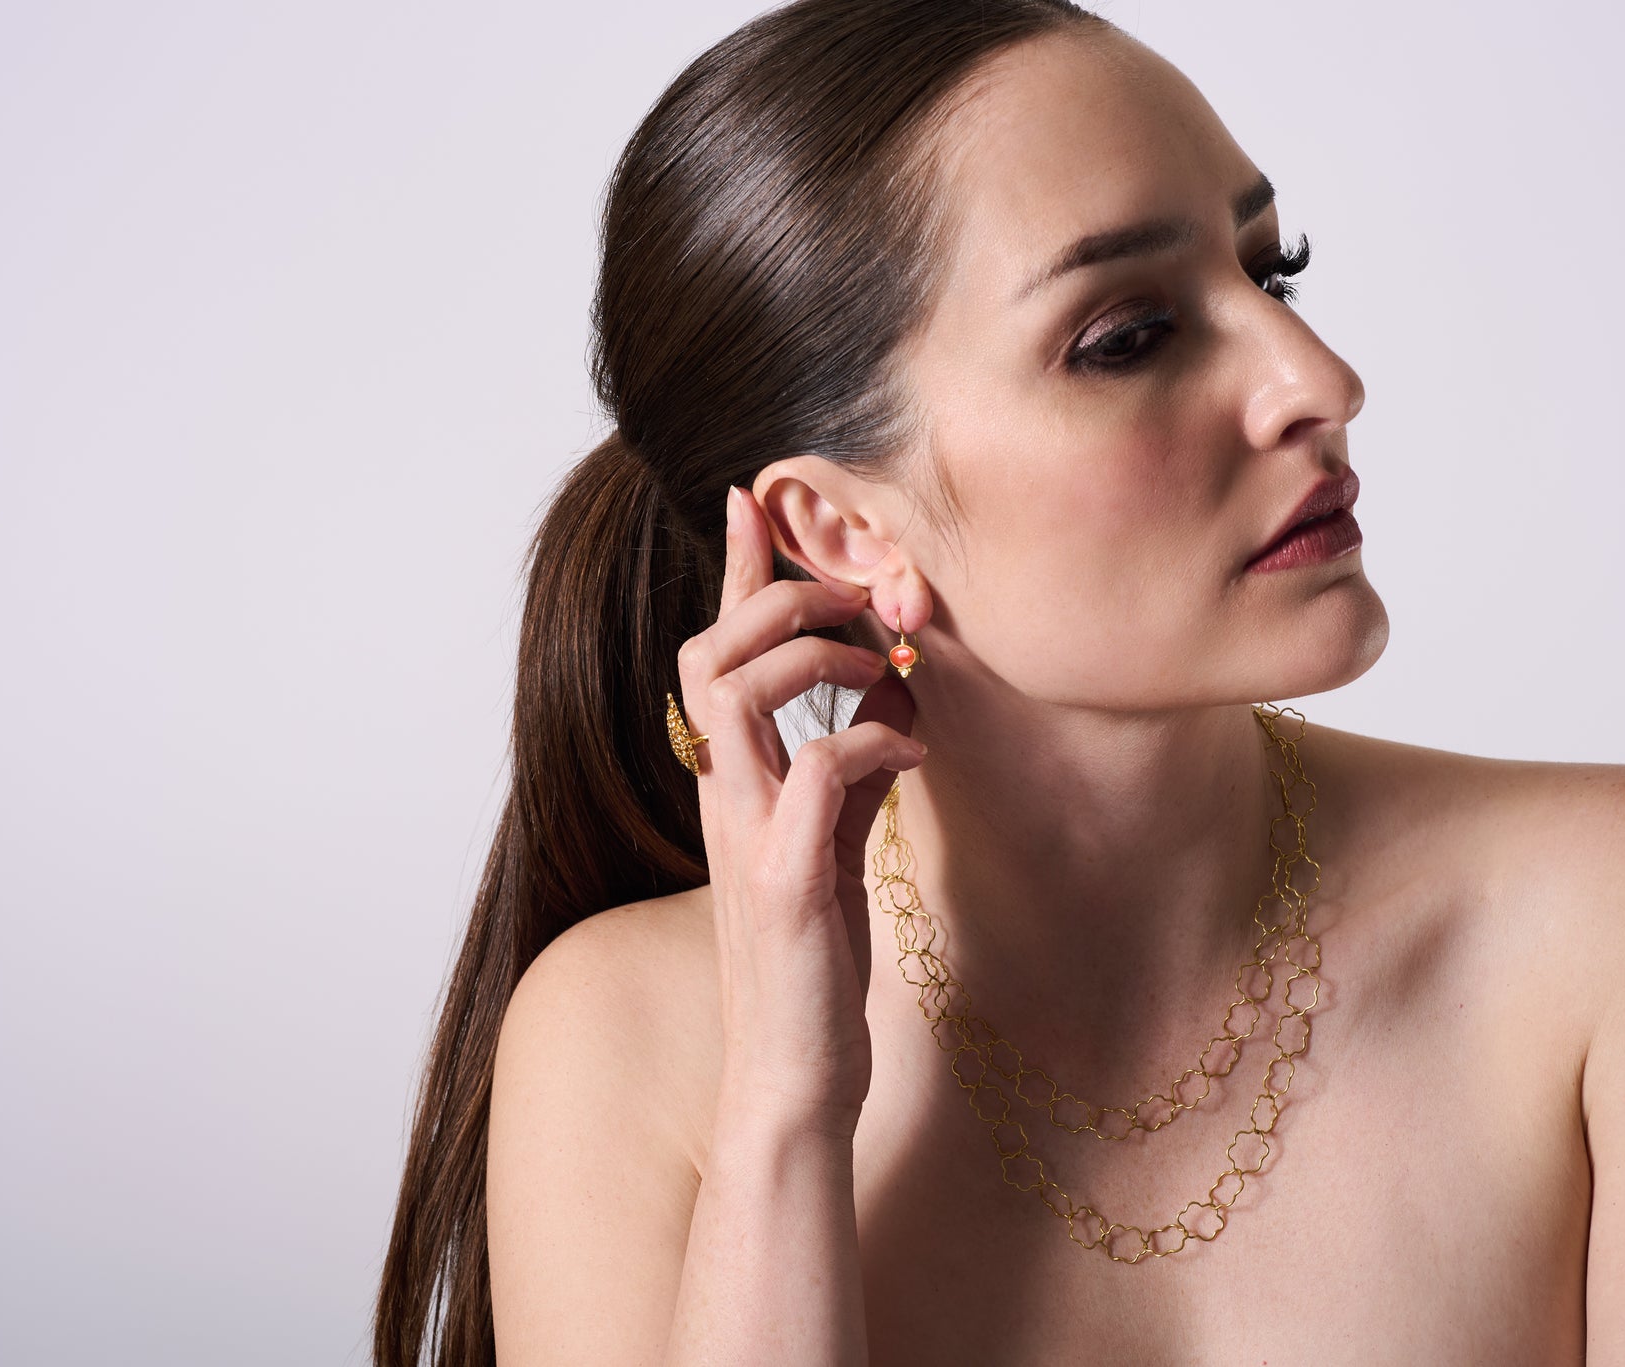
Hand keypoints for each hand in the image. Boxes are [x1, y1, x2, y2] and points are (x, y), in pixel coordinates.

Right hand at [674, 483, 924, 1139]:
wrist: (796, 1077)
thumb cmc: (815, 966)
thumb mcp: (836, 849)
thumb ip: (851, 775)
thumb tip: (892, 710)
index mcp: (735, 786)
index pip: (716, 655)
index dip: (734, 572)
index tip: (754, 499)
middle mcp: (727, 800)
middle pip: (708, 651)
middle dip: (782, 596)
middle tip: (859, 598)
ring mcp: (748, 838)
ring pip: (734, 692)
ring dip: (816, 657)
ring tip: (882, 672)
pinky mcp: (788, 884)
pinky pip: (819, 772)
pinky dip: (874, 741)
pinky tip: (916, 754)